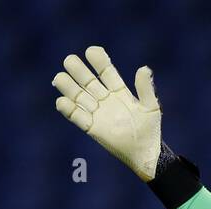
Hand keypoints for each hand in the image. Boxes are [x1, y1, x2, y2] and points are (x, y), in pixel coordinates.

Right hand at [53, 46, 162, 181]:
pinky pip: (77, 117)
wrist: (145, 154)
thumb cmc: (150, 131)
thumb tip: (143, 68)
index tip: (91, 52)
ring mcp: (97, 112)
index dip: (98, 61)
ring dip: (68, 87)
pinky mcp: (92, 128)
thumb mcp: (151, 107)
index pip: (105, 71)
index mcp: (119, 91)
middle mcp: (105, 99)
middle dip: (78, 70)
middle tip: (69, 61)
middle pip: (87, 81)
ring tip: (59, 78)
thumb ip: (145, 89)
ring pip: (78, 96)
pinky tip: (62, 101)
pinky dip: (68, 109)